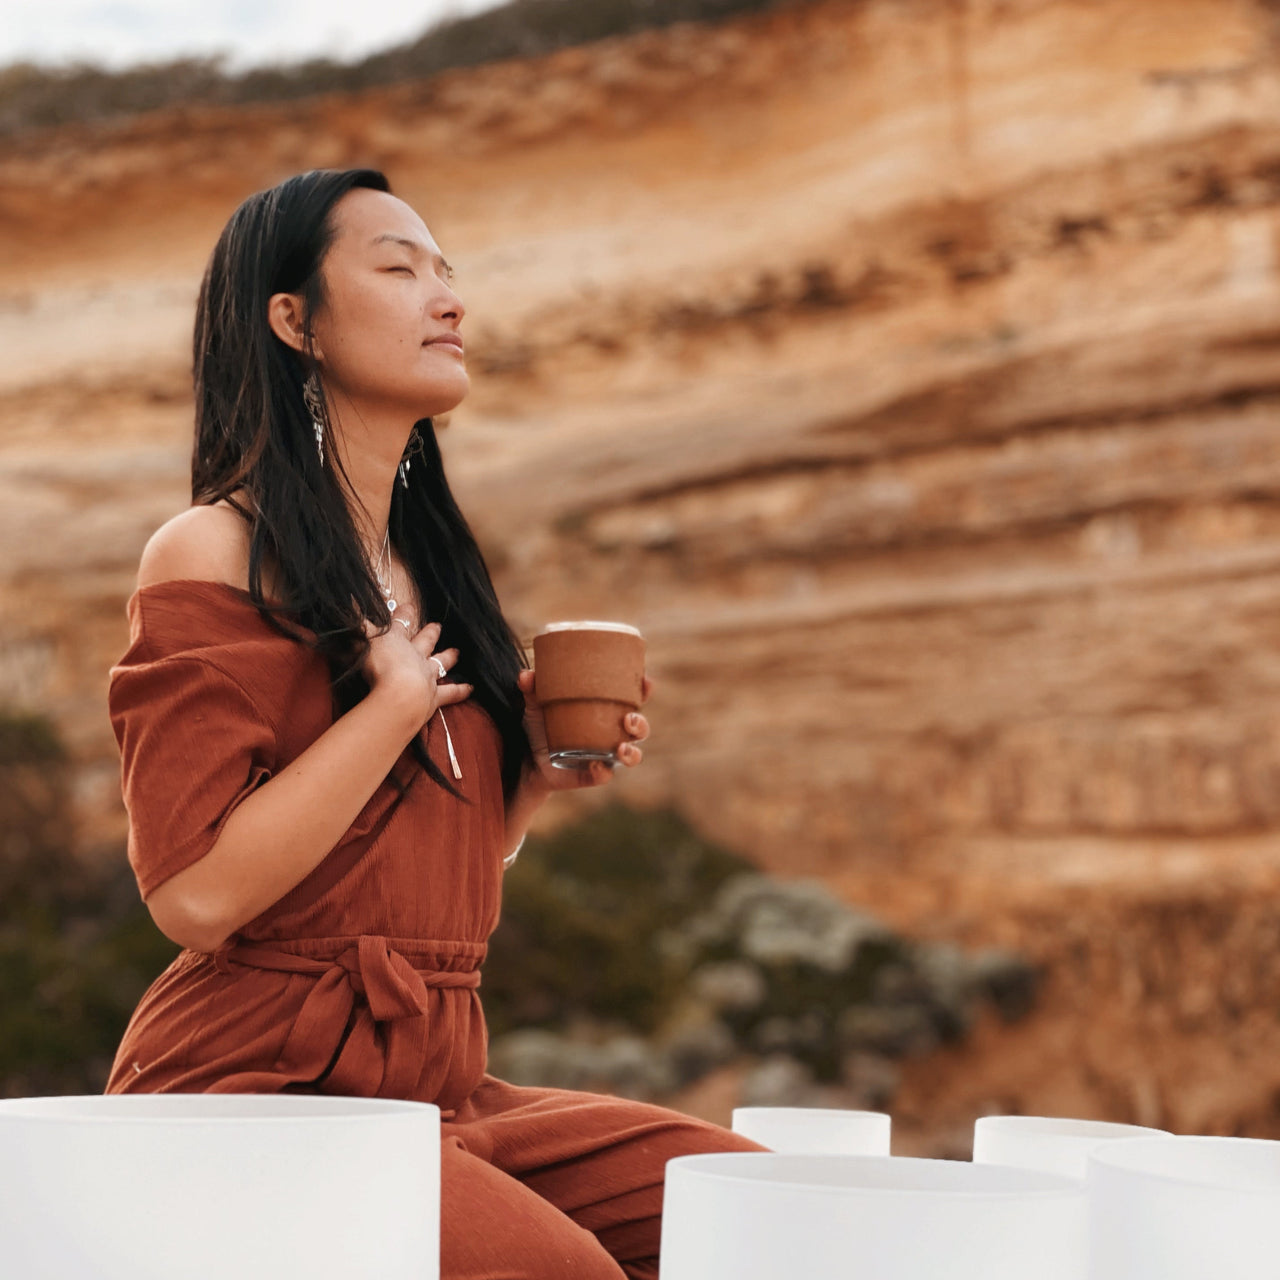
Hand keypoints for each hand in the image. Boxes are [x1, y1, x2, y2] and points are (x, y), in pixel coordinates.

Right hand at [360, 617, 472, 727]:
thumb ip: (357, 625)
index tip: (409, 606)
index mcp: (396, 642)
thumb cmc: (377, 666)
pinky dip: (461, 690)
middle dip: (430, 633)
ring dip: (448, 657)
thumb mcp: (362, 641)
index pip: (400, 625)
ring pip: (441, 663)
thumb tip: (349, 603)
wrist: (399, 694)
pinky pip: (451, 693)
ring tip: (457, 652)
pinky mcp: (433, 697)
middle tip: (438, 626)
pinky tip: (470, 688)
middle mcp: (415, 656)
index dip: (404, 615)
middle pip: (425, 641)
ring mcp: (427, 675)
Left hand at [515, 669, 651, 790]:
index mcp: (606, 712)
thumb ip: (532, 689)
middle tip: (629, 719)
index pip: (632, 700)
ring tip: (621, 748)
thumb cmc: (541, 727)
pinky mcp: (591, 775)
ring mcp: (605, 757)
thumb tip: (526, 676)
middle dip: (641, 724)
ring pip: (631, 756)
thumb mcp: (536, 705)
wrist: (527, 761)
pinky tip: (595, 766)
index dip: (644, 692)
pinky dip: (602, 772)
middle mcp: (612, 735)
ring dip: (632, 752)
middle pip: (640, 729)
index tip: (647, 682)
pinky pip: (603, 775)